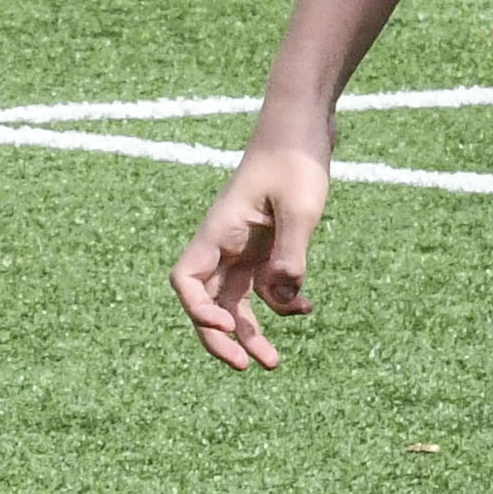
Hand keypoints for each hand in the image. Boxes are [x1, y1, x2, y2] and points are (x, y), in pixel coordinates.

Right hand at [173, 141, 332, 372]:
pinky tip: (306, 308)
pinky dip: (280, 302)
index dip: (198, 311)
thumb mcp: (300, 208)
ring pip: (236, 302)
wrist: (303, 126)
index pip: (186, 282)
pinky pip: (263, 287)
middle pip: (208, 302)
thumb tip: (284, 299)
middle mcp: (224, 244)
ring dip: (251, 332)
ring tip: (272, 362)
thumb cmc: (295, 159)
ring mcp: (243, 248)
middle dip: (223, 338)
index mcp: (219, 233)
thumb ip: (291, 255)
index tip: (226, 326)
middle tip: (245, 367)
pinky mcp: (264, 247)